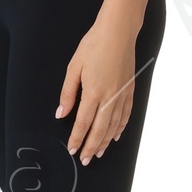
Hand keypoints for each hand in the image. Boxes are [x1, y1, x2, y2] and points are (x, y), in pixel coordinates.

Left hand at [58, 16, 140, 164]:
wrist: (118, 31)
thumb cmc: (94, 45)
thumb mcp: (74, 66)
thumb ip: (68, 92)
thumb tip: (61, 112)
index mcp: (93, 91)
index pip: (83, 122)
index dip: (77, 138)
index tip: (72, 149)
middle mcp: (110, 97)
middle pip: (100, 129)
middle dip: (90, 146)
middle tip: (84, 159)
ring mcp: (122, 94)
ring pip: (114, 125)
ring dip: (105, 141)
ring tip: (98, 152)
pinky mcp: (130, 90)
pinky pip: (126, 115)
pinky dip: (120, 128)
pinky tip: (115, 135)